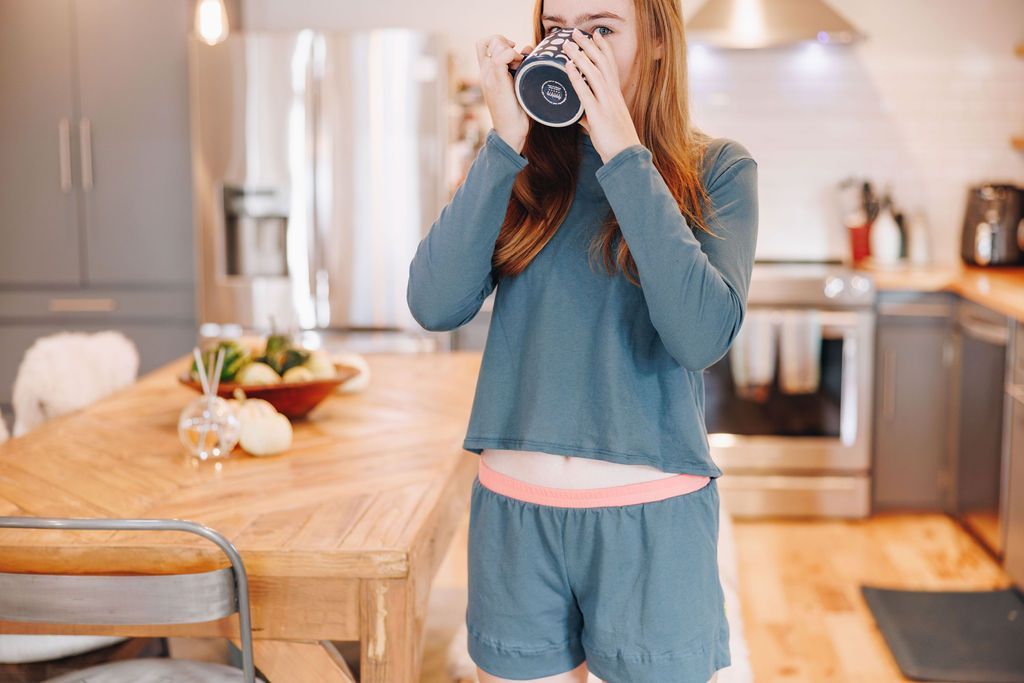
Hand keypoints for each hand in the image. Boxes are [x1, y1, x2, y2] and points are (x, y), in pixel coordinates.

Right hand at [475, 35, 533, 154]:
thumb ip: (519, 66)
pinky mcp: (497, 83)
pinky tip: (519, 65)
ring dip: (511, 50)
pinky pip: (499, 59)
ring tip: (519, 65)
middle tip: (517, 57)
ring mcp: (489, 77)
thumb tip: (528, 48)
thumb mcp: (516, 84)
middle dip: (505, 42)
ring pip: (495, 47)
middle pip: (487, 42)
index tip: (514, 48)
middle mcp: (485, 73)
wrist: (510, 132)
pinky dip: (511, 56)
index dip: (498, 39)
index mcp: (487, 73)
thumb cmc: (516, 111)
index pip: (484, 44)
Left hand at [563, 28, 641, 162]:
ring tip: (568, 45)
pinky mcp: (598, 115)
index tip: (597, 36)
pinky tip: (568, 67)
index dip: (603, 50)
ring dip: (579, 57)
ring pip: (593, 73)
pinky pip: (585, 92)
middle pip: (601, 64)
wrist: (625, 156)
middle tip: (577, 33)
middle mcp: (613, 95)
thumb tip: (578, 115)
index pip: (610, 67)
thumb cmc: (616, 142)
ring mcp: (606, 104)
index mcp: (616, 96)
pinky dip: (576, 78)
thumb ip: (590, 117)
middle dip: (589, 47)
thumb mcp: (602, 125)